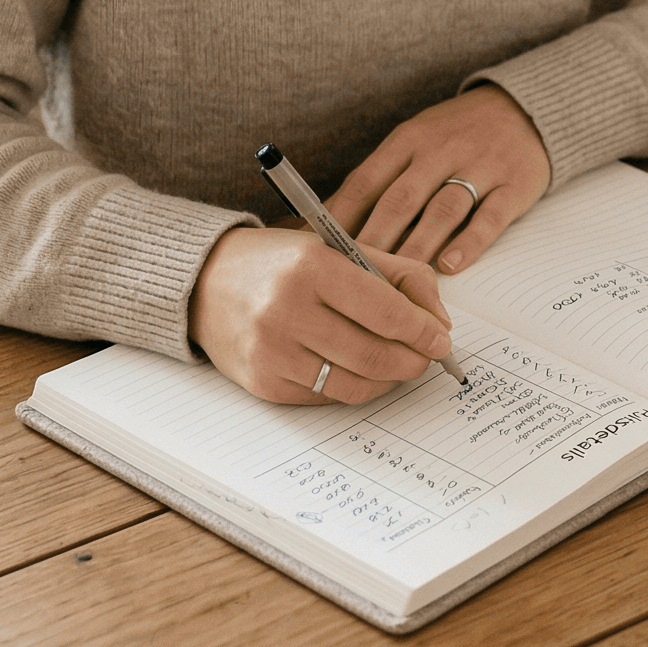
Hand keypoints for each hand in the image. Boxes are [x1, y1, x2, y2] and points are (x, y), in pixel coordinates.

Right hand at [189, 226, 453, 403]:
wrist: (206, 282)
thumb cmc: (282, 263)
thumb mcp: (340, 249)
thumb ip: (397, 275)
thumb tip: (438, 321)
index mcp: (311, 267)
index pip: (386, 312)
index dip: (423, 331)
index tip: (441, 339)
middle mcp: (286, 310)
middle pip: (374, 355)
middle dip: (413, 361)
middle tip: (425, 357)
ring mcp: (271, 352)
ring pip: (355, 385)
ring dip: (387, 380)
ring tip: (396, 364)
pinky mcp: (263, 384)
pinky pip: (326, 397)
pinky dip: (351, 387)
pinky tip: (355, 369)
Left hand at [329, 85, 551, 273]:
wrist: (524, 108)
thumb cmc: (456, 134)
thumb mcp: (415, 142)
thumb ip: (380, 179)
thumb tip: (326, 224)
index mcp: (408, 140)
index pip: (367, 181)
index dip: (341, 218)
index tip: (320, 252)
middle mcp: (440, 151)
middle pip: (400, 199)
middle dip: (374, 239)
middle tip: (353, 277)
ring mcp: (479, 166)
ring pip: (442, 209)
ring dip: (417, 245)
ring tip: (399, 279)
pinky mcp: (514, 184)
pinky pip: (490, 216)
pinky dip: (469, 242)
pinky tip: (450, 266)